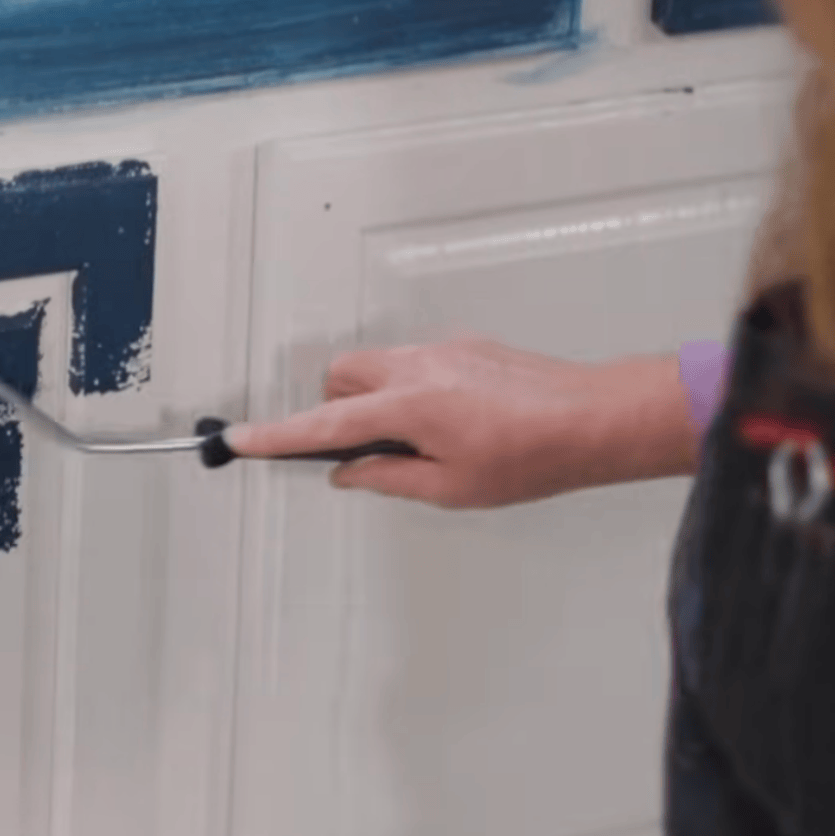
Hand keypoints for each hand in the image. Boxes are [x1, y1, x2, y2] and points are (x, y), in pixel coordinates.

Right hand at [222, 337, 698, 508]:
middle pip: (338, 376)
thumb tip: (349, 472)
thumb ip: (387, 478)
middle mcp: (416, 368)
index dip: (276, 436)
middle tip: (363, 450)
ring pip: (374, 366)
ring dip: (372, 399)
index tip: (240, 439)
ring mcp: (440, 351)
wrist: (594, 419)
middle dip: (333, 409)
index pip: (322, 425)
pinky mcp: (464, 347)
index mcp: (407, 408)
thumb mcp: (451, 488)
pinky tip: (451, 423)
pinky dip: (409, 390)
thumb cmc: (534, 456)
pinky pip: (413, 363)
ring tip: (414, 441)